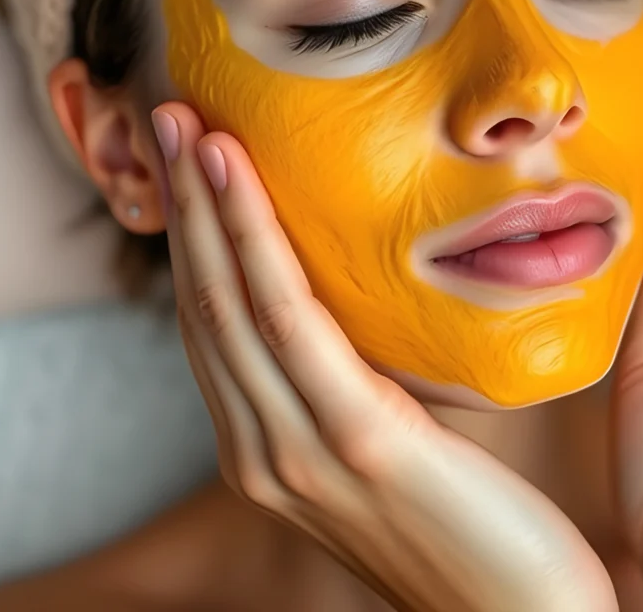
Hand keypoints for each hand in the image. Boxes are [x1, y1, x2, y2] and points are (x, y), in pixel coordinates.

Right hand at [151, 102, 616, 611]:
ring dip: (205, 206)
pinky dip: (253, 241)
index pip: (215, 322)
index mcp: (270, 446)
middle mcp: (263, 450)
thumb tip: (364, 305)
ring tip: (190, 127)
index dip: (195, 236)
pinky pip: (288, 320)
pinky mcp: (356, 442)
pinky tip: (237, 179)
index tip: (190, 159)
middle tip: (169, 117)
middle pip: (205, 302)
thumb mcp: (393, 443)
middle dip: (183, 206)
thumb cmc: (472, 526)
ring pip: (231, 301)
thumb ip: (359, 381)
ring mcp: (298, 451)